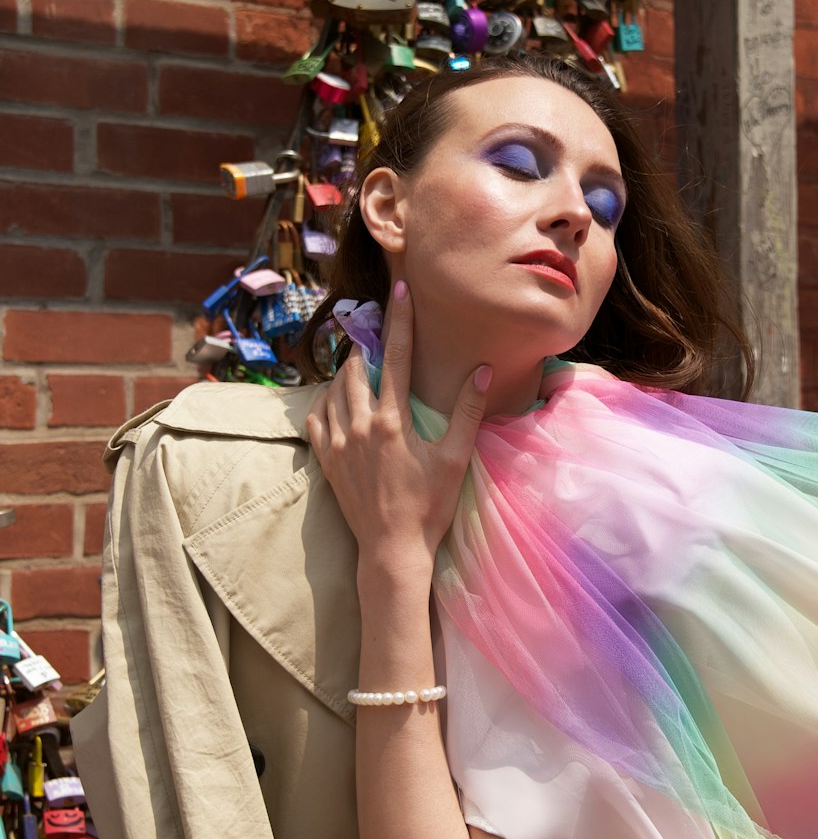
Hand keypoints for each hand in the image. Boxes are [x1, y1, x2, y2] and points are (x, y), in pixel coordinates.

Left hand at [306, 282, 491, 579]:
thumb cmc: (429, 507)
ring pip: (334, 389)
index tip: (399, 289)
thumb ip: (465, 412)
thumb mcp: (455, 459)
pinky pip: (316, 417)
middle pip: (357, 366)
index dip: (399, 319)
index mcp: (392, 421)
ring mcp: (338, 443)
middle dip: (367, 340)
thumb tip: (481, 371)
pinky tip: (337, 399)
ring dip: (347, 370)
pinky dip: (326, 400)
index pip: (395, 357)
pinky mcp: (327, 460)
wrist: (392, 550)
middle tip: (375, 323)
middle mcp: (359, 426)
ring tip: (360, 360)